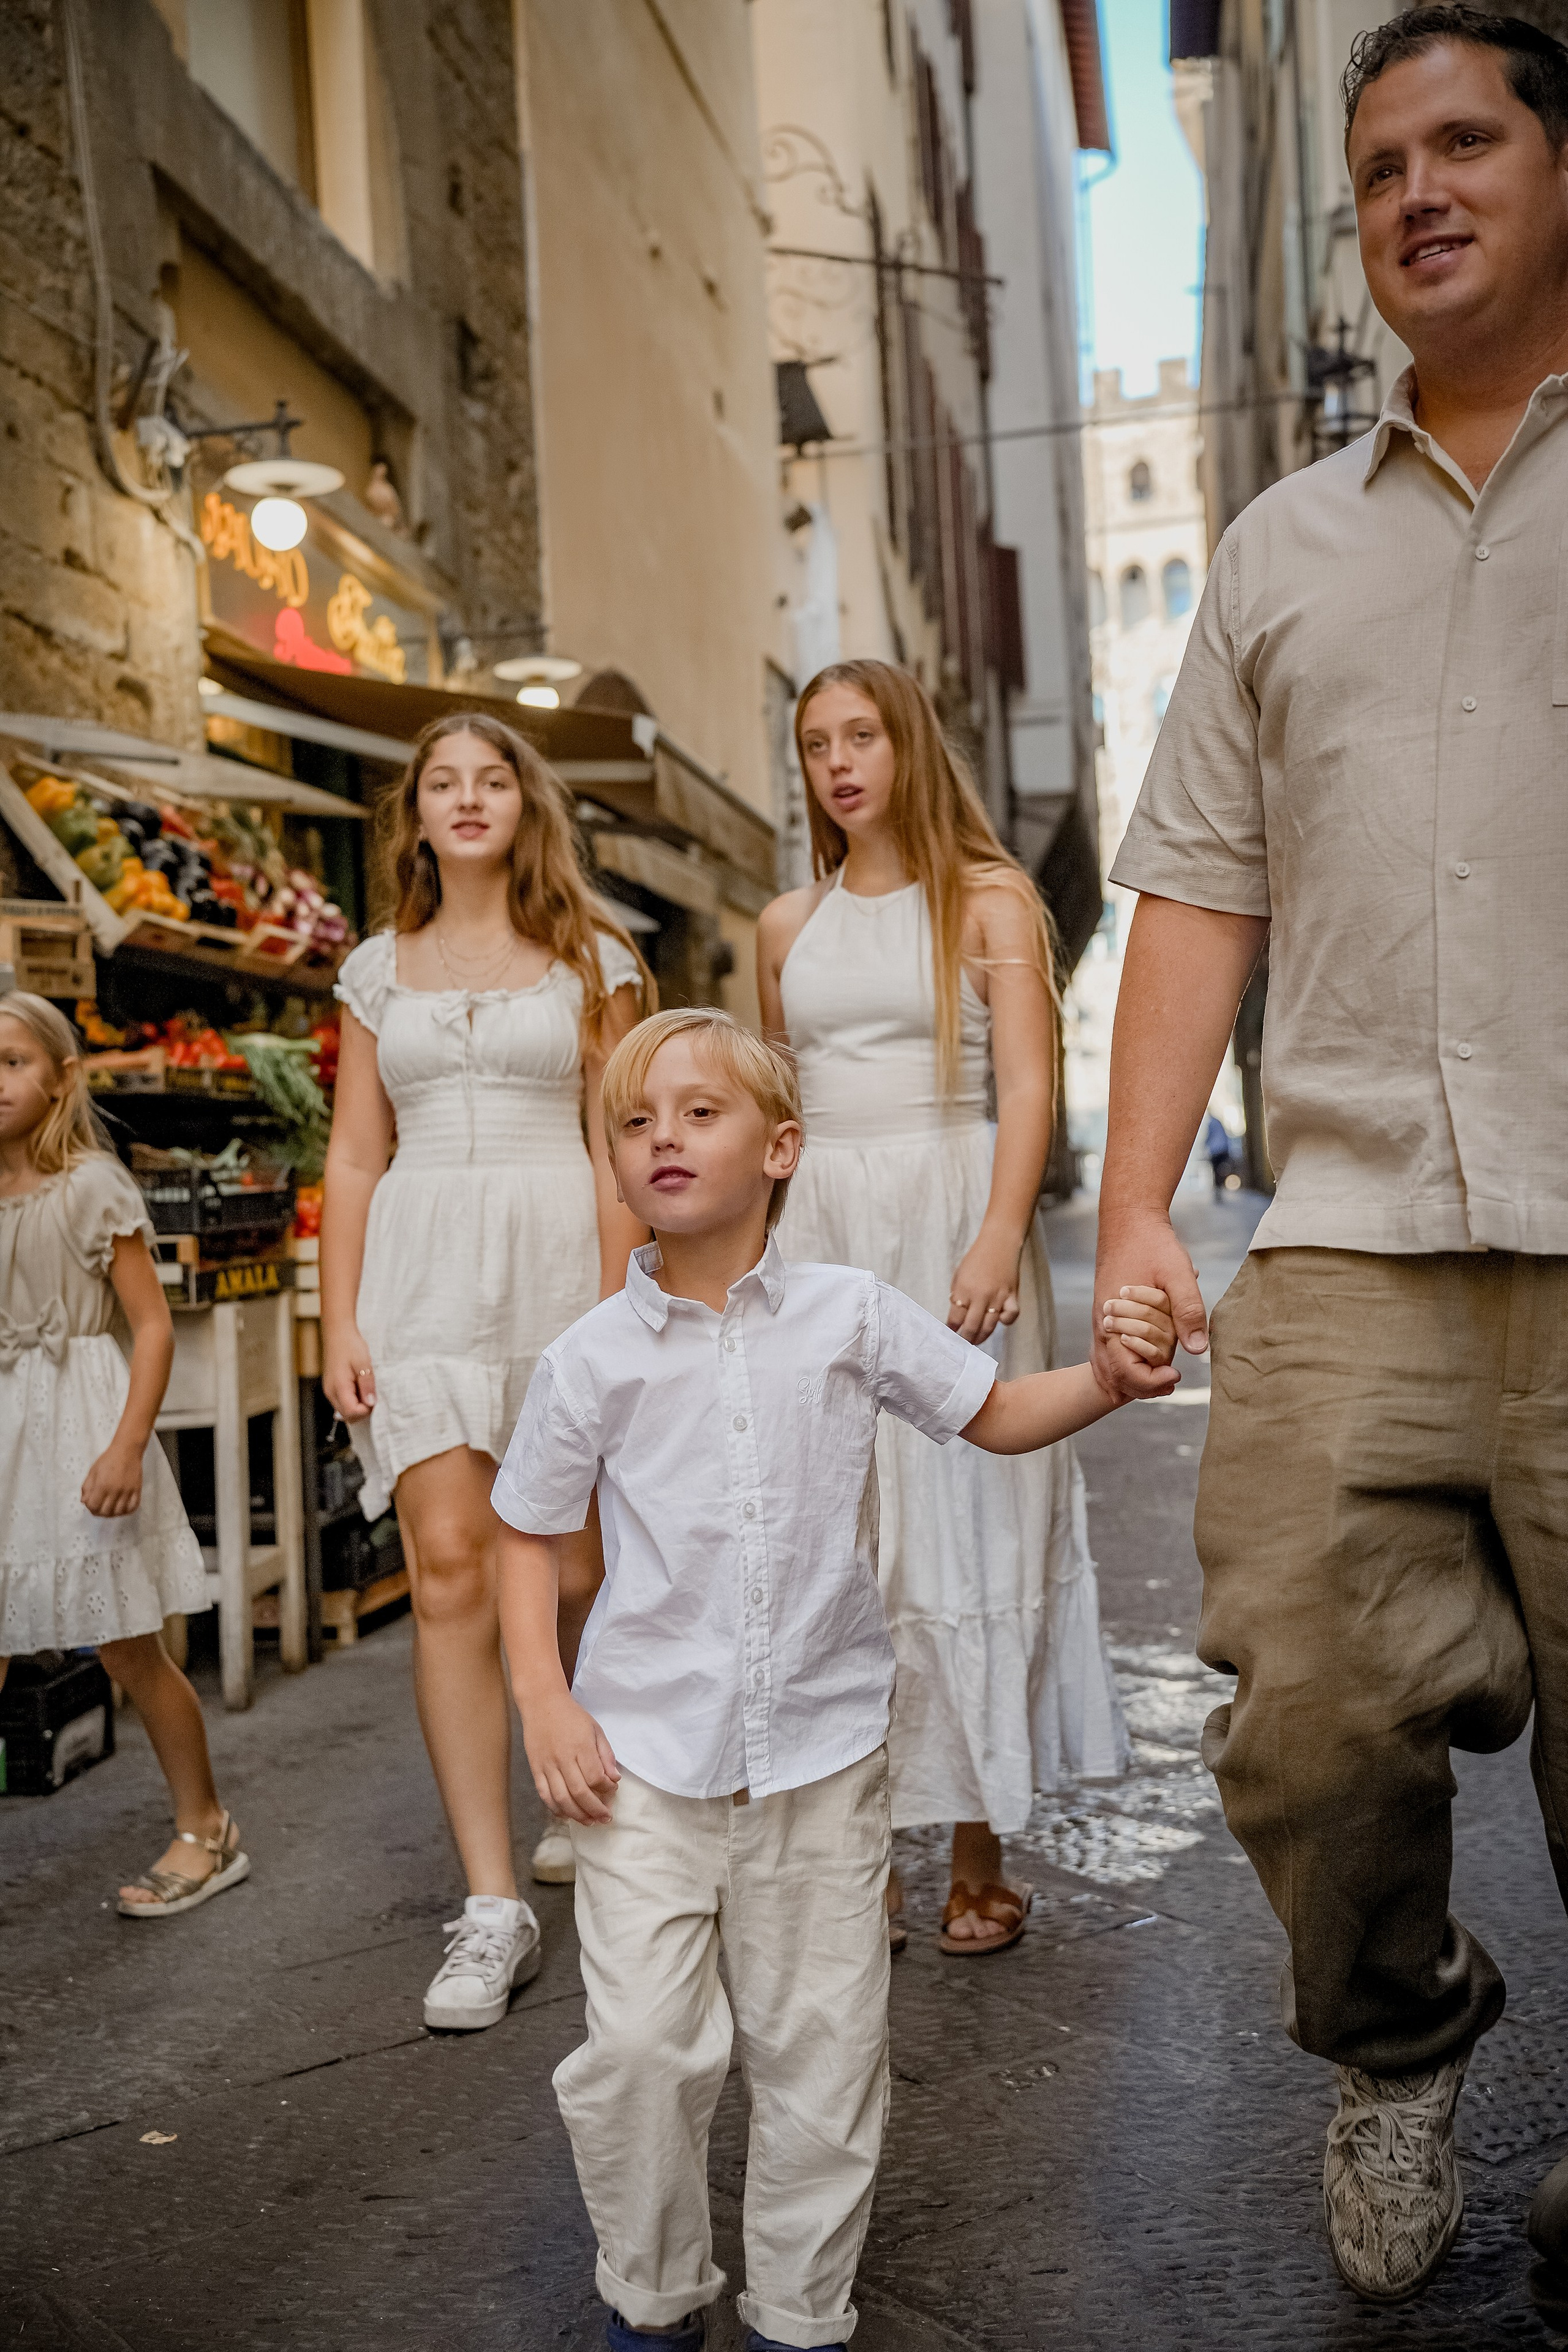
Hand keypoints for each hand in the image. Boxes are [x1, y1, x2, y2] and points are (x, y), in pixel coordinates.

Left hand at [82, 1438, 143, 1517]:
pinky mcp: (137, 1490)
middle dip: (100, 1512)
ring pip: (119, 1512)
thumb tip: (84, 1502)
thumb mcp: (93, 1471)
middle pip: (106, 1512)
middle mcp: (115, 1490)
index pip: (94, 1506)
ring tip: (110, 1508)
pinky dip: (126, 1510)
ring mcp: (127, 1491)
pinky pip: (133, 1507)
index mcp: (102, 1485)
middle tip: (99, 1507)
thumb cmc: (108, 1460)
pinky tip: (122, 1507)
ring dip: (112, 1513)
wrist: (127, 1451)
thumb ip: (87, 1487)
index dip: (90, 1507)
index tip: (91, 1504)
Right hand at [323, 1328, 375, 1420]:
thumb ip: (367, 1385)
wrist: (337, 1333)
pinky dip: (352, 1399)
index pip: (351, 1412)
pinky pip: (342, 1401)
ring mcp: (329, 1390)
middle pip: (347, 1415)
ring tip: (365, 1387)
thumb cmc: (350, 1345)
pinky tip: (359, 1386)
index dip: (365, 1410)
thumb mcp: (364, 1364)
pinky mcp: (331, 1387)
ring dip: (357, 1405)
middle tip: (371, 1393)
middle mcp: (331, 1392)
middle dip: (362, 1410)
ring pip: (344, 1410)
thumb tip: (371, 1403)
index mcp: (338, 1387)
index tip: (374, 1397)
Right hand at [520, 1690, 620, 1824]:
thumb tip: (615, 1779)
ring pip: (561, 1798)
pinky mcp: (535, 1769)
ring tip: (589, 1822)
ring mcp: (547, 1765)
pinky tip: (567, 1815)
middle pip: (579, 1792)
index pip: (595, 1777)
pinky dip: (555, 1809)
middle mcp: (563, 1758)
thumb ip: (606, 1755)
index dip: (607, 1789)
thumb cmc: (572, 1716)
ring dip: (577, 1815)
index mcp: (581, 1746)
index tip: (613, 1789)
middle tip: (606, 1818)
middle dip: (595, 1809)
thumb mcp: (595, 1729)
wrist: (542, 1704)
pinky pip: (544, 1794)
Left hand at [948, 1228, 1022, 1343]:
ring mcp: (997, 1297)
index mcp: (963, 1289)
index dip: (952, 1329)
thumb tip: (955, 1316)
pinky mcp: (1012, 1296)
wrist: (999, 1243)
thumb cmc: (976, 1259)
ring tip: (976, 1341)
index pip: (955, 1318)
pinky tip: (999, 1320)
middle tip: (964, 1343)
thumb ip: (957, 1295)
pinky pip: (1010, 1316)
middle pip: (971, 1327)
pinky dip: (1005, 1321)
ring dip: (981, 1337)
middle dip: (966, 1339)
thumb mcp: (959, 1274)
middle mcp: (980, 1296)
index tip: (951, 1334)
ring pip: (989, 1326)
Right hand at [1092, 1209, 1206, 1403]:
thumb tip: (1198, 1350)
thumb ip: (1188, 1311)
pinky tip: (1146, 1363)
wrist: (1129, 1222)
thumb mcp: (1178, 1274)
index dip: (1151, 1381)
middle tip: (1173, 1379)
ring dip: (1135, 1377)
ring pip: (1110, 1367)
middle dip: (1145, 1385)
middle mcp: (1104, 1327)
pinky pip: (1110, 1352)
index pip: (1126, 1371)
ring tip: (1163, 1377)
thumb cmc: (1153, 1245)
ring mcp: (1104, 1323)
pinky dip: (1127, 1363)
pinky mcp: (1109, 1317)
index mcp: (1115, 1320)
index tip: (1176, 1375)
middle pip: (1116, 1377)